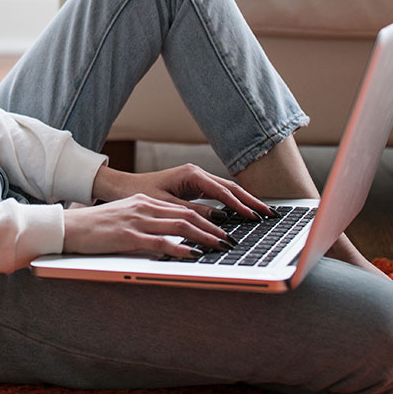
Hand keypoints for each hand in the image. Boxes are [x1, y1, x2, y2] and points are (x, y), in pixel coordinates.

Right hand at [63, 194, 235, 257]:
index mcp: (144, 202)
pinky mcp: (127, 236)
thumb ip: (145, 223)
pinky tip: (193, 254)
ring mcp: (136, 221)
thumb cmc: (93, 228)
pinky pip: (160, 242)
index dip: (206, 218)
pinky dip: (180, 248)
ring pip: (179, 226)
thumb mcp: (123, 219)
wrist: (67, 227)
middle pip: (187, 215)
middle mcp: (144, 207)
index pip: (182, 208)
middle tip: (230, 239)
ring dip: (204, 237)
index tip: (222, 228)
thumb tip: (167, 236)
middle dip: (212, 228)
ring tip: (220, 246)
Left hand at [92, 164, 273, 219]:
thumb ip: (192, 212)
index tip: (254, 217)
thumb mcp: (166, 206)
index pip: (223, 191)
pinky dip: (233, 204)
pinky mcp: (194, 187)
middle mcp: (197, 174)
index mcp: (191, 174)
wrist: (122, 187)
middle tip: (270, 215)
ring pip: (227, 191)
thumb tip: (218, 220)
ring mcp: (197, 179)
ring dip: (245, 202)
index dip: (240, 205)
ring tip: (263, 215)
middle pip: (231, 188)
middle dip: (251, 201)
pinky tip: (243, 214)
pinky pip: (219, 196)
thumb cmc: (139, 194)